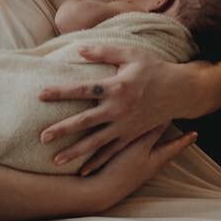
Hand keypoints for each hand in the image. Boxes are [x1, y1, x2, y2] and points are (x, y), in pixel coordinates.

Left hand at [39, 45, 183, 172]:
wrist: (180, 91)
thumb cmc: (154, 68)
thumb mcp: (131, 54)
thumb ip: (104, 51)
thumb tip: (79, 49)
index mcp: (116, 87)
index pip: (82, 90)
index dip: (60, 92)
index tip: (40, 95)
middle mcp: (118, 109)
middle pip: (84, 121)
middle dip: (62, 129)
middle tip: (42, 137)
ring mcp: (125, 126)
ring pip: (96, 142)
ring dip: (75, 151)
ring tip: (55, 160)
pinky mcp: (132, 136)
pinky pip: (112, 151)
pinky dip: (97, 162)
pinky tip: (83, 171)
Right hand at [78, 125, 196, 210]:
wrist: (102, 191)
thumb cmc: (122, 168)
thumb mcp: (139, 147)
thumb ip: (152, 132)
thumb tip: (166, 118)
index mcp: (158, 159)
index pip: (175, 146)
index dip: (185, 139)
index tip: (195, 133)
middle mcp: (151, 166)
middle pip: (167, 151)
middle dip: (174, 142)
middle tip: (184, 134)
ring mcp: (140, 170)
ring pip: (153, 154)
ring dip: (158, 144)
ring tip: (161, 137)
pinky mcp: (128, 171)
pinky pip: (142, 157)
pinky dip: (145, 149)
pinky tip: (138, 146)